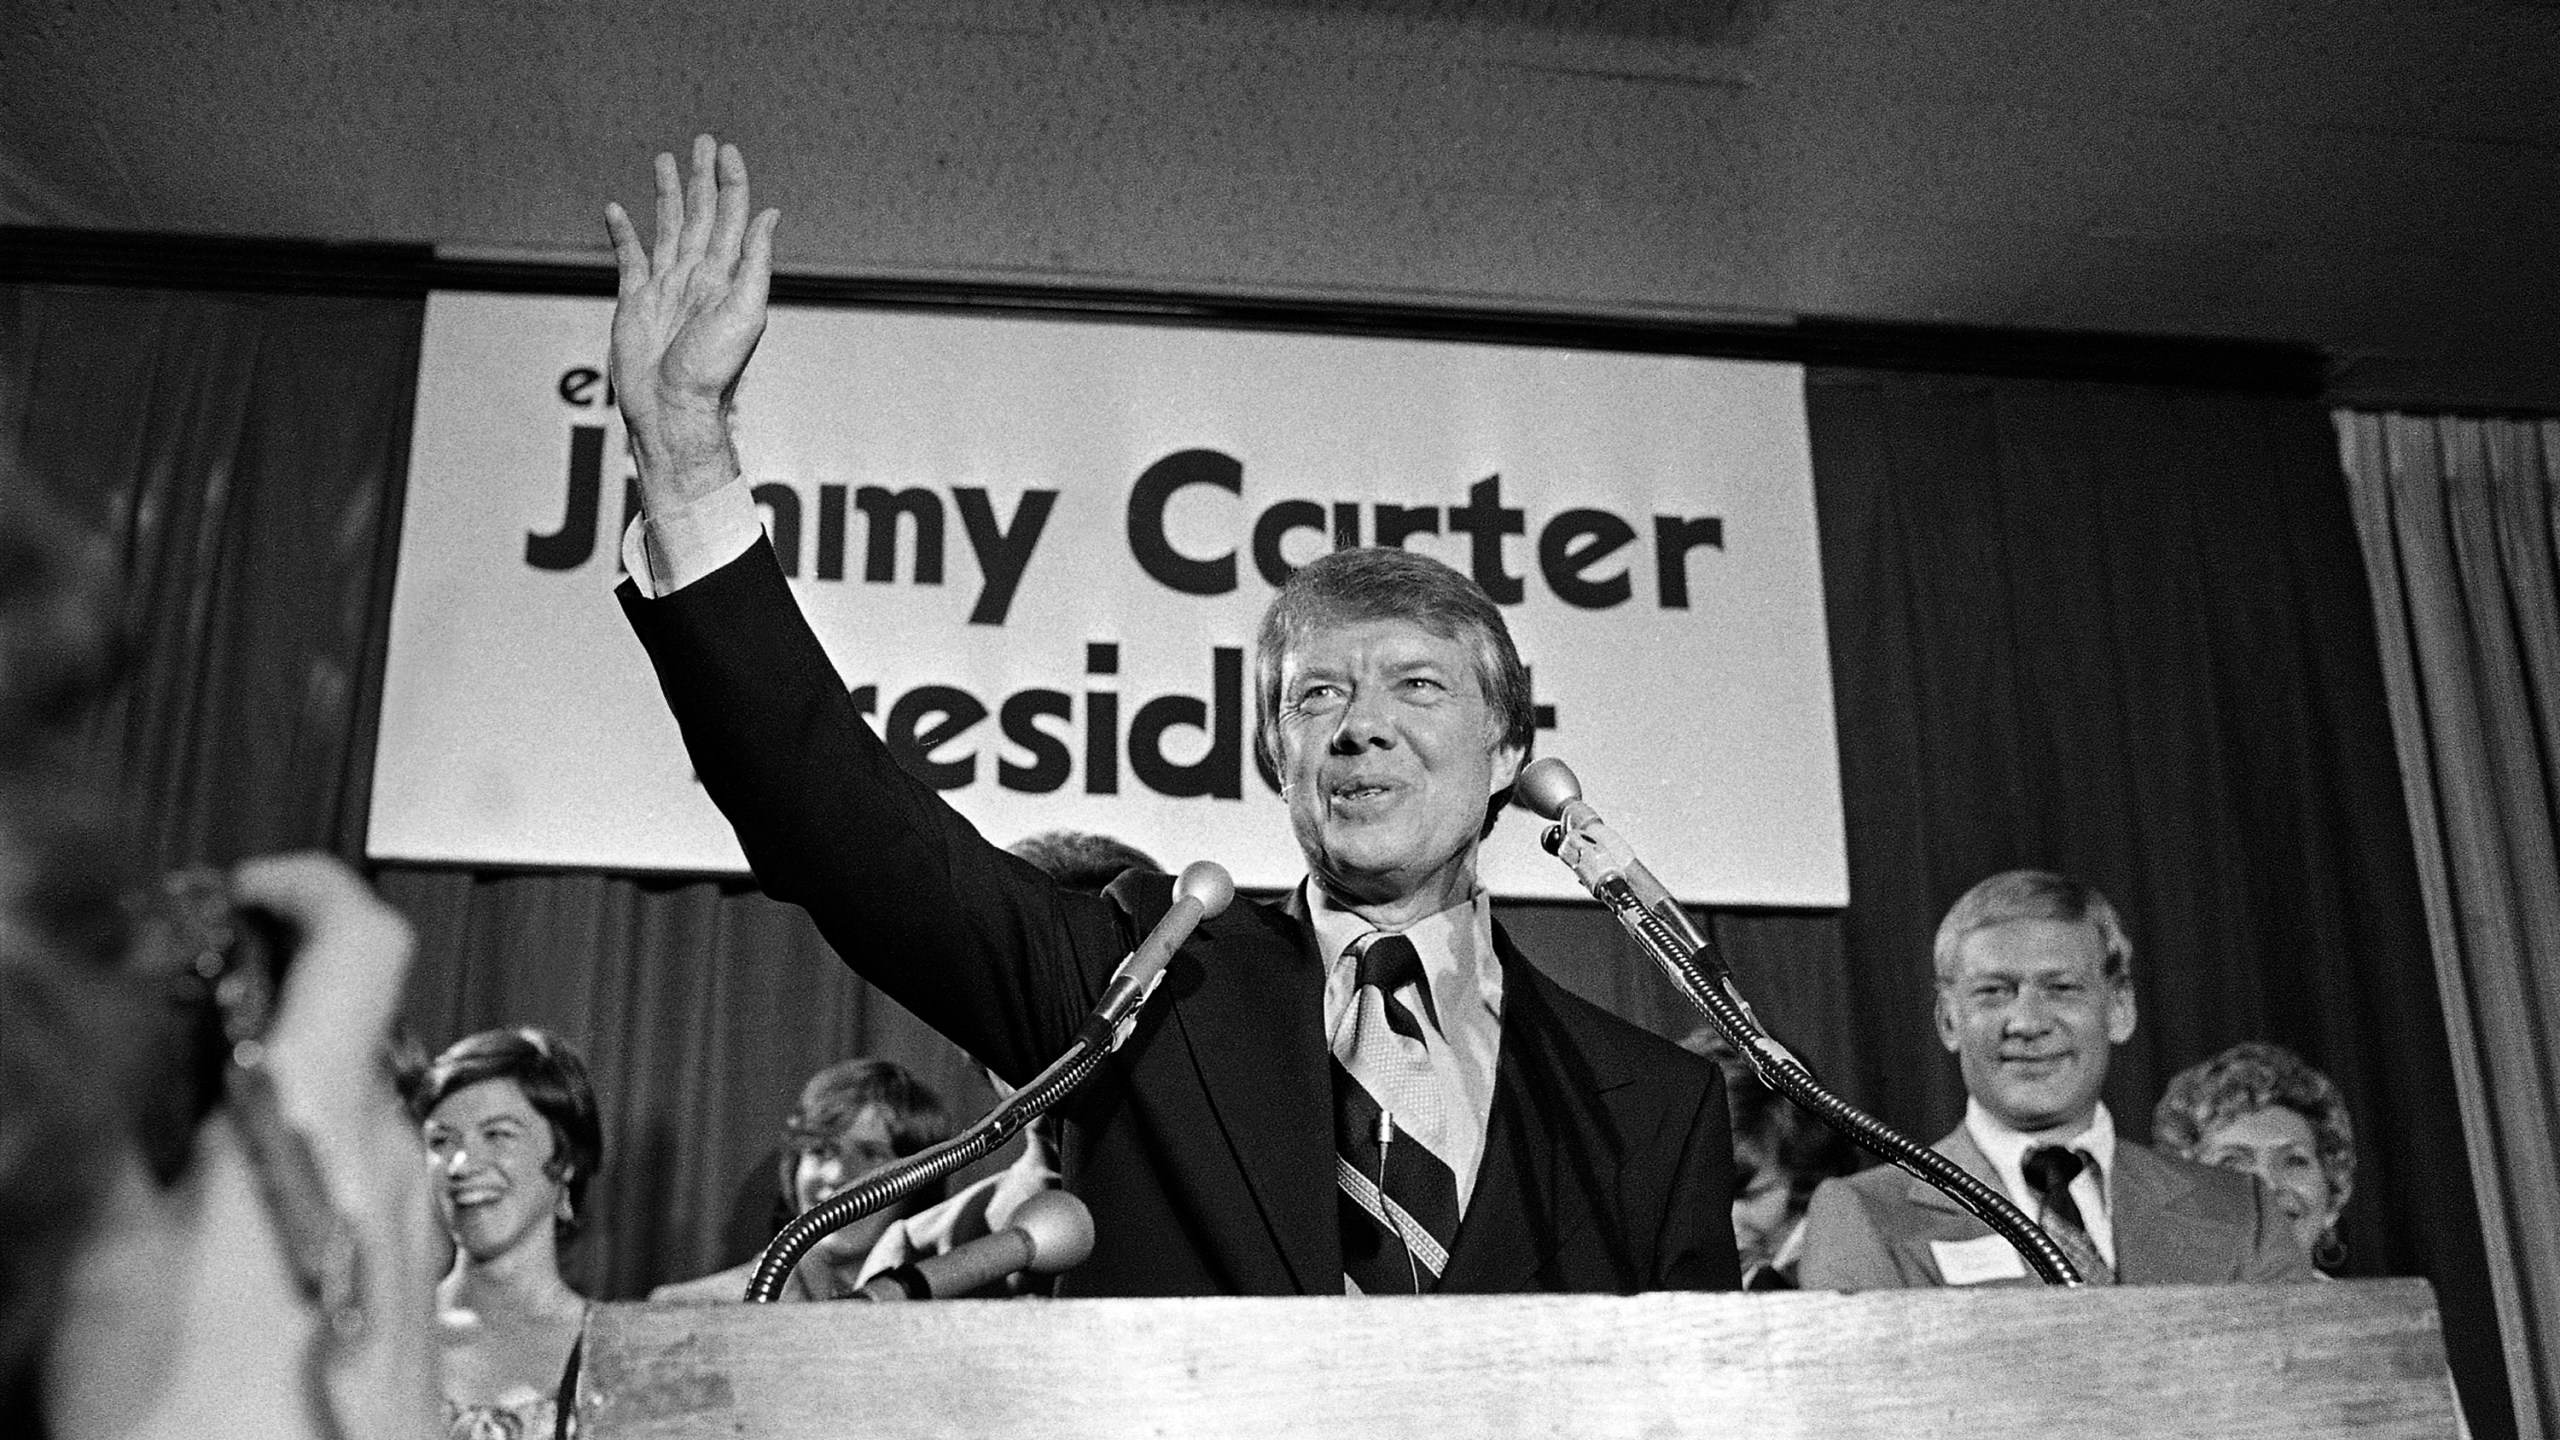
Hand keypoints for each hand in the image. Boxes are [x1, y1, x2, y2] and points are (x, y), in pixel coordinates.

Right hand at [46, 855, 440, 1439]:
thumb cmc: (205, 1424)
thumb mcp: (104, 1276)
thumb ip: (108, 1153)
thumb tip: (94, 1072)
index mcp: (323, 1122)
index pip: (363, 937)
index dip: (306, 885)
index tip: (245, 886)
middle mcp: (392, 1160)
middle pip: (357, 1027)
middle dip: (269, 1011)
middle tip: (181, 1024)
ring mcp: (416, 1222)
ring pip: (359, 1113)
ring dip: (283, 1102)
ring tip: (185, 1142)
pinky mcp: (417, 1281)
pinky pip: (369, 1188)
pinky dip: (305, 1173)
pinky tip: (230, 1232)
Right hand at [604, 134, 780, 503]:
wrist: (672, 407)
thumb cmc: (713, 369)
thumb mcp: (746, 311)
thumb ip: (756, 261)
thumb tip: (771, 214)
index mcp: (726, 276)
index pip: (733, 216)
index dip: (731, 182)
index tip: (726, 151)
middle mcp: (698, 276)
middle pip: (702, 214)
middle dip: (701, 177)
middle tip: (701, 141)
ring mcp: (666, 286)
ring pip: (668, 228)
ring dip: (668, 194)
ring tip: (664, 160)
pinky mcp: (635, 301)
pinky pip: (630, 258)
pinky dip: (623, 232)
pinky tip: (617, 209)